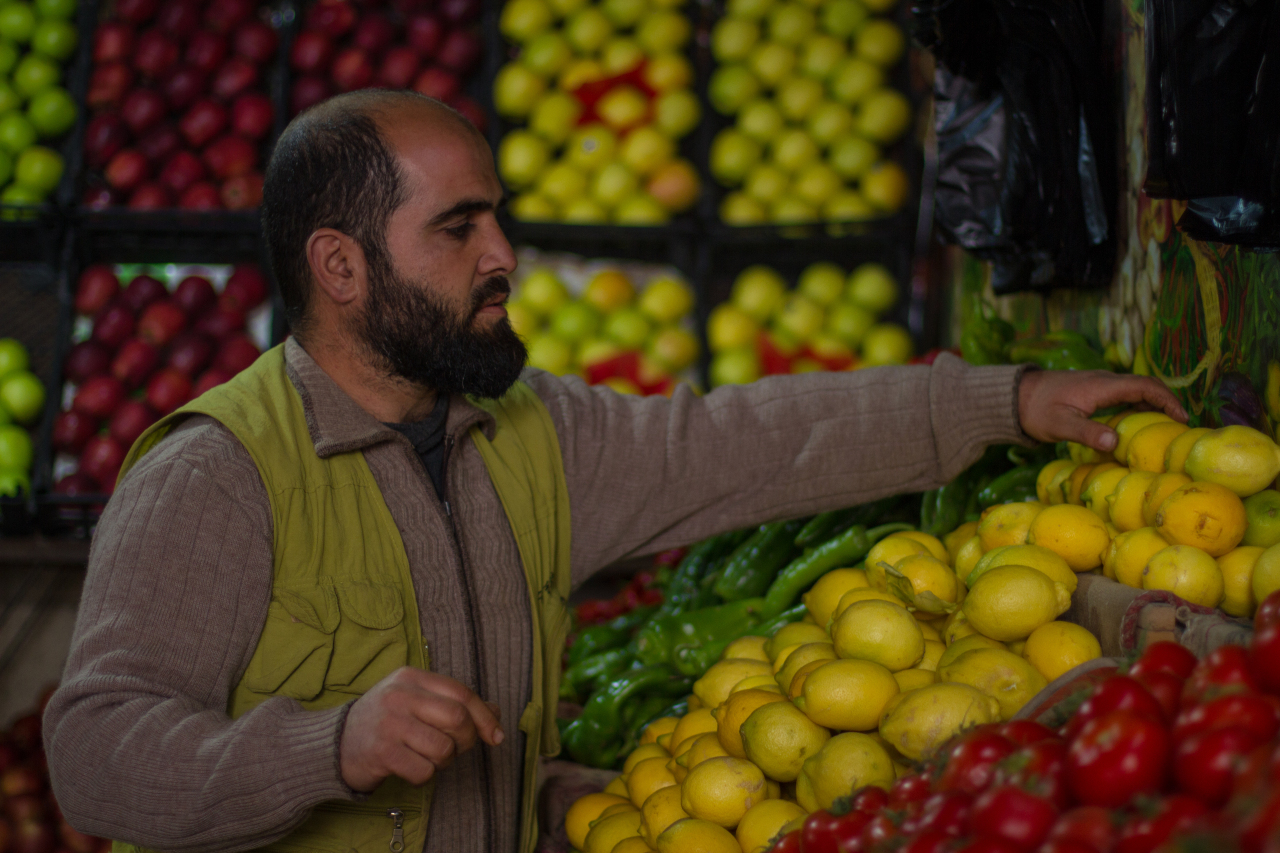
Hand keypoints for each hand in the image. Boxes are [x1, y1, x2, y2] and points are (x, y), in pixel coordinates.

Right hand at [339, 667, 503, 791]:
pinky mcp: (381, 753)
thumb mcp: (416, 700)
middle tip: (453, 749)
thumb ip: (452, 702)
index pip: (461, 693)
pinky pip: (424, 771)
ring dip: (443, 761)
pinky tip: (410, 767)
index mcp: (412, 677)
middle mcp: (400, 696)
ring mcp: (389, 724)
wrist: (334, 743)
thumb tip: (495, 712)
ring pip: (443, 748)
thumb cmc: (385, 721)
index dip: (485, 717)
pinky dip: (424, 775)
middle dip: (466, 741)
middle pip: (458, 719)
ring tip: (427, 757)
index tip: (496, 736)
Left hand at [1017, 369, 1186, 451]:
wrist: (1014, 397)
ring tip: (1165, 427)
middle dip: (1166, 402)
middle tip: (1181, 426)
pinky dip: (1136, 407)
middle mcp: (1104, 381)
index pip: (1144, 386)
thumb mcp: (1060, 425)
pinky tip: (1137, 425)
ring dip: (1152, 405)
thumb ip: (1087, 432)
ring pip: (1134, 390)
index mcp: (1101, 386)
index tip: (1182, 418)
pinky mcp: (1091, 392)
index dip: (1166, 400)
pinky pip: (1122, 396)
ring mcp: (1098, 385)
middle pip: (1145, 386)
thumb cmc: (1035, 410)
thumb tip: (1115, 442)